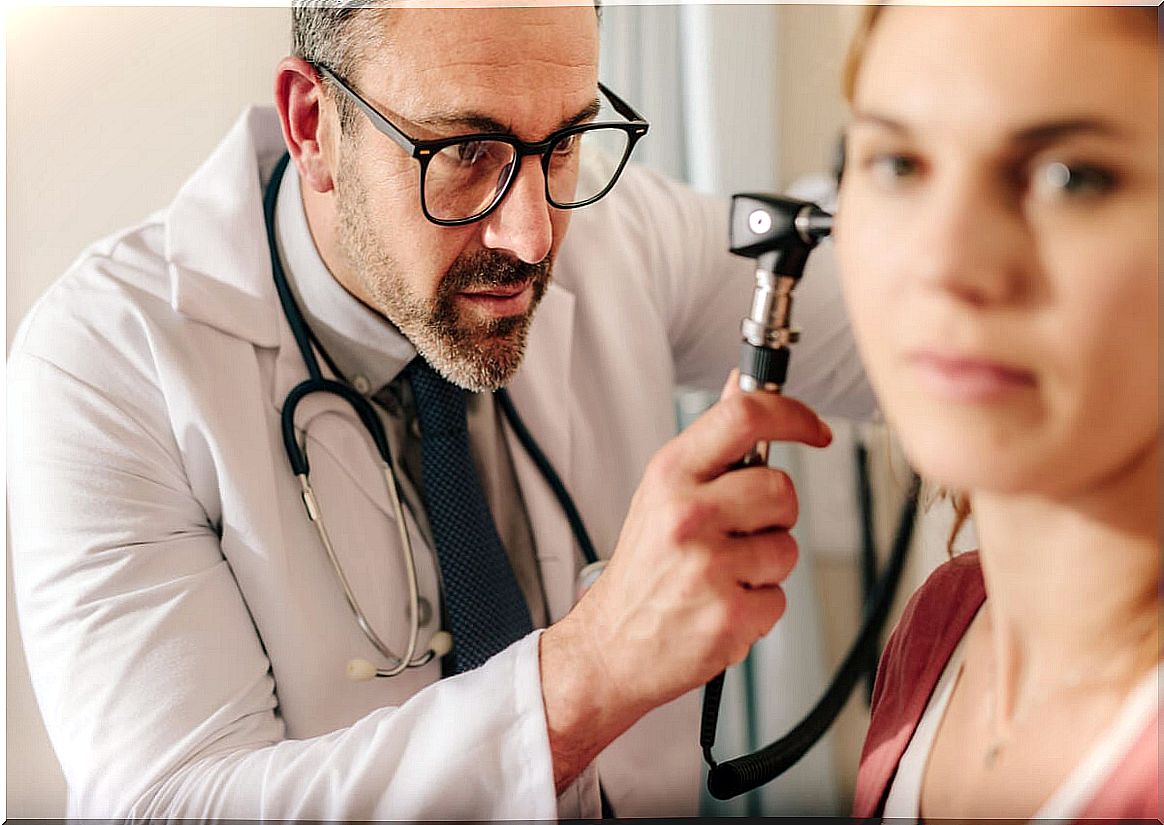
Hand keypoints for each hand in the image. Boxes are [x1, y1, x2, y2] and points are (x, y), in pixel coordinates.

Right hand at [539, 372, 831, 791]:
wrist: (610, 646)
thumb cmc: (643, 568)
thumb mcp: (661, 492)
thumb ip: (710, 443)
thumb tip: (741, 383)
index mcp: (670, 475)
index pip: (744, 416)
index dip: (792, 414)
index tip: (816, 429)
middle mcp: (688, 515)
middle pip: (782, 490)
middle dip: (775, 515)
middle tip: (739, 534)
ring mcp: (708, 566)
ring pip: (787, 548)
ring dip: (766, 566)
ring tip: (722, 575)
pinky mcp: (729, 615)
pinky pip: (779, 598)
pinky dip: (758, 607)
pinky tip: (721, 606)